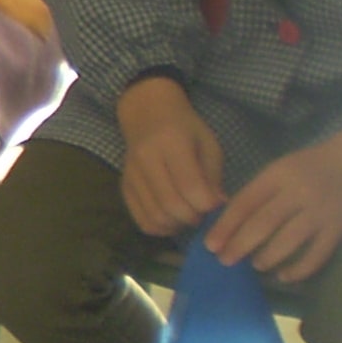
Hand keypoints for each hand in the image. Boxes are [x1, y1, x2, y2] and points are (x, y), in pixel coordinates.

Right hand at [114, 74, 225, 236]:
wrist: (147, 115)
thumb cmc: (186, 128)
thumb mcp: (208, 144)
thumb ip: (213, 176)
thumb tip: (217, 207)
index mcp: (171, 142)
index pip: (189, 186)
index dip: (208, 204)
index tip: (217, 204)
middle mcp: (145, 159)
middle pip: (170, 205)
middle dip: (193, 217)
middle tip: (204, 213)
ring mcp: (131, 175)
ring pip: (155, 217)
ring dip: (178, 225)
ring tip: (189, 216)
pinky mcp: (124, 187)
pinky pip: (142, 220)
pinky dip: (161, 227)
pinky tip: (173, 220)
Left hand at [206, 128, 341, 282]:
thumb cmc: (311, 166)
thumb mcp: (280, 169)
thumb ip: (258, 193)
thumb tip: (227, 224)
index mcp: (279, 175)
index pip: (246, 202)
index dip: (226, 225)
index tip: (210, 245)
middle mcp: (299, 193)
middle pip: (264, 223)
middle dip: (240, 245)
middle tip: (225, 260)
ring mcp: (321, 212)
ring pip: (289, 240)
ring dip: (267, 257)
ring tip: (255, 265)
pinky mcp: (339, 229)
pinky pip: (318, 255)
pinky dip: (299, 269)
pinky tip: (284, 276)